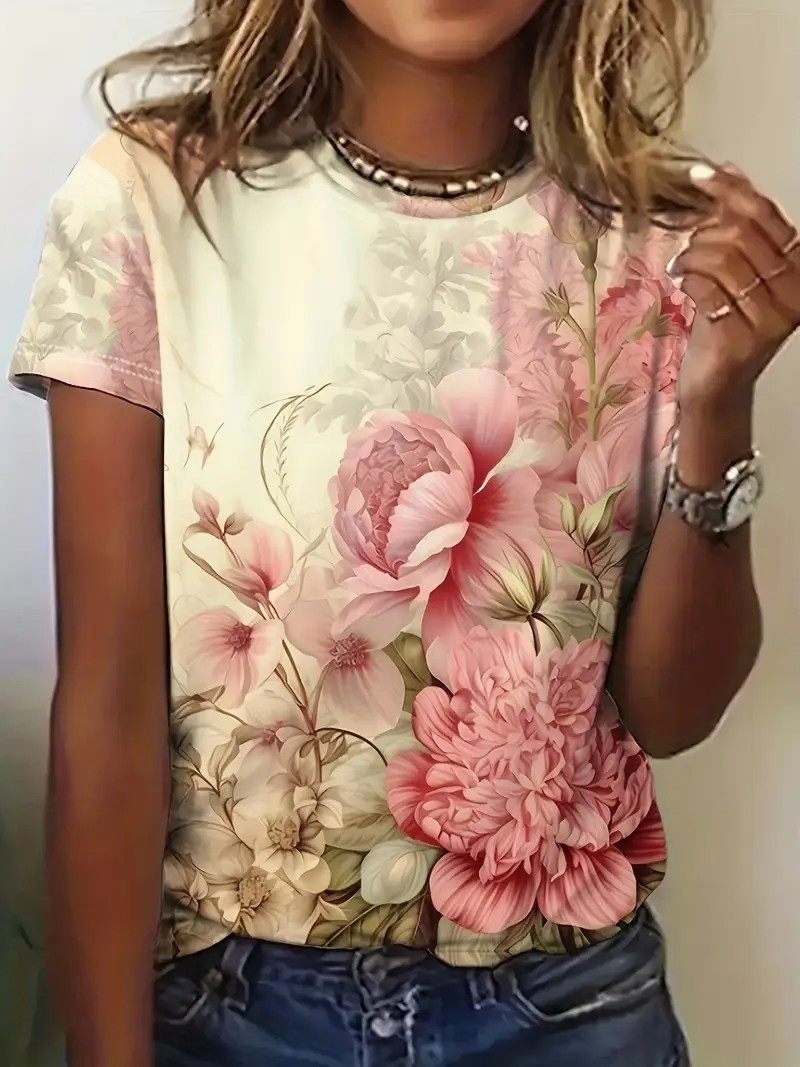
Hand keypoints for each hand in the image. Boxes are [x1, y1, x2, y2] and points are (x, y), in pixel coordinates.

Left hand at [669, 162, 799, 411]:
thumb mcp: (737, 268)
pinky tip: (683, 287)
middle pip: (741, 234)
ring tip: (682, 269)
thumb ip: (738, 223)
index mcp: (799, 265)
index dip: (730, 190)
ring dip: (692, 257)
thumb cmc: (727, 322)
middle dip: (704, 233)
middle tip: (689, 249)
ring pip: (722, 258)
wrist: (718, 380)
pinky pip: (707, 288)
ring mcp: (772, 316)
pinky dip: (687, 281)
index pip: (765, 214)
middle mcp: (795, 289)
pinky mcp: (743, 336)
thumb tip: (728, 169)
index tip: (699, 174)